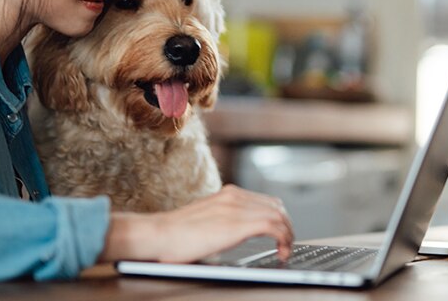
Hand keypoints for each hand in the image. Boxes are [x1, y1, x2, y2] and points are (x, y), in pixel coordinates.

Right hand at [100, 185, 293, 262]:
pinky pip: (274, 227)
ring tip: (285, 251)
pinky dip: (284, 240)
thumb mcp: (204, 219)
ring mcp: (236, 208)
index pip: (265, 200)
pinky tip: (280, 253)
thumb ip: (221, 220)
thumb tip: (231, 233)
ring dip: (288, 235)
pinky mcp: (238, 224)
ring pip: (279, 215)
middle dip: (287, 226)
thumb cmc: (174, 235)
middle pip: (277, 206)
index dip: (278, 218)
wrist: (158, 235)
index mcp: (227, 194)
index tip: (280, 236)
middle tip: (286, 245)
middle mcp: (234, 196)